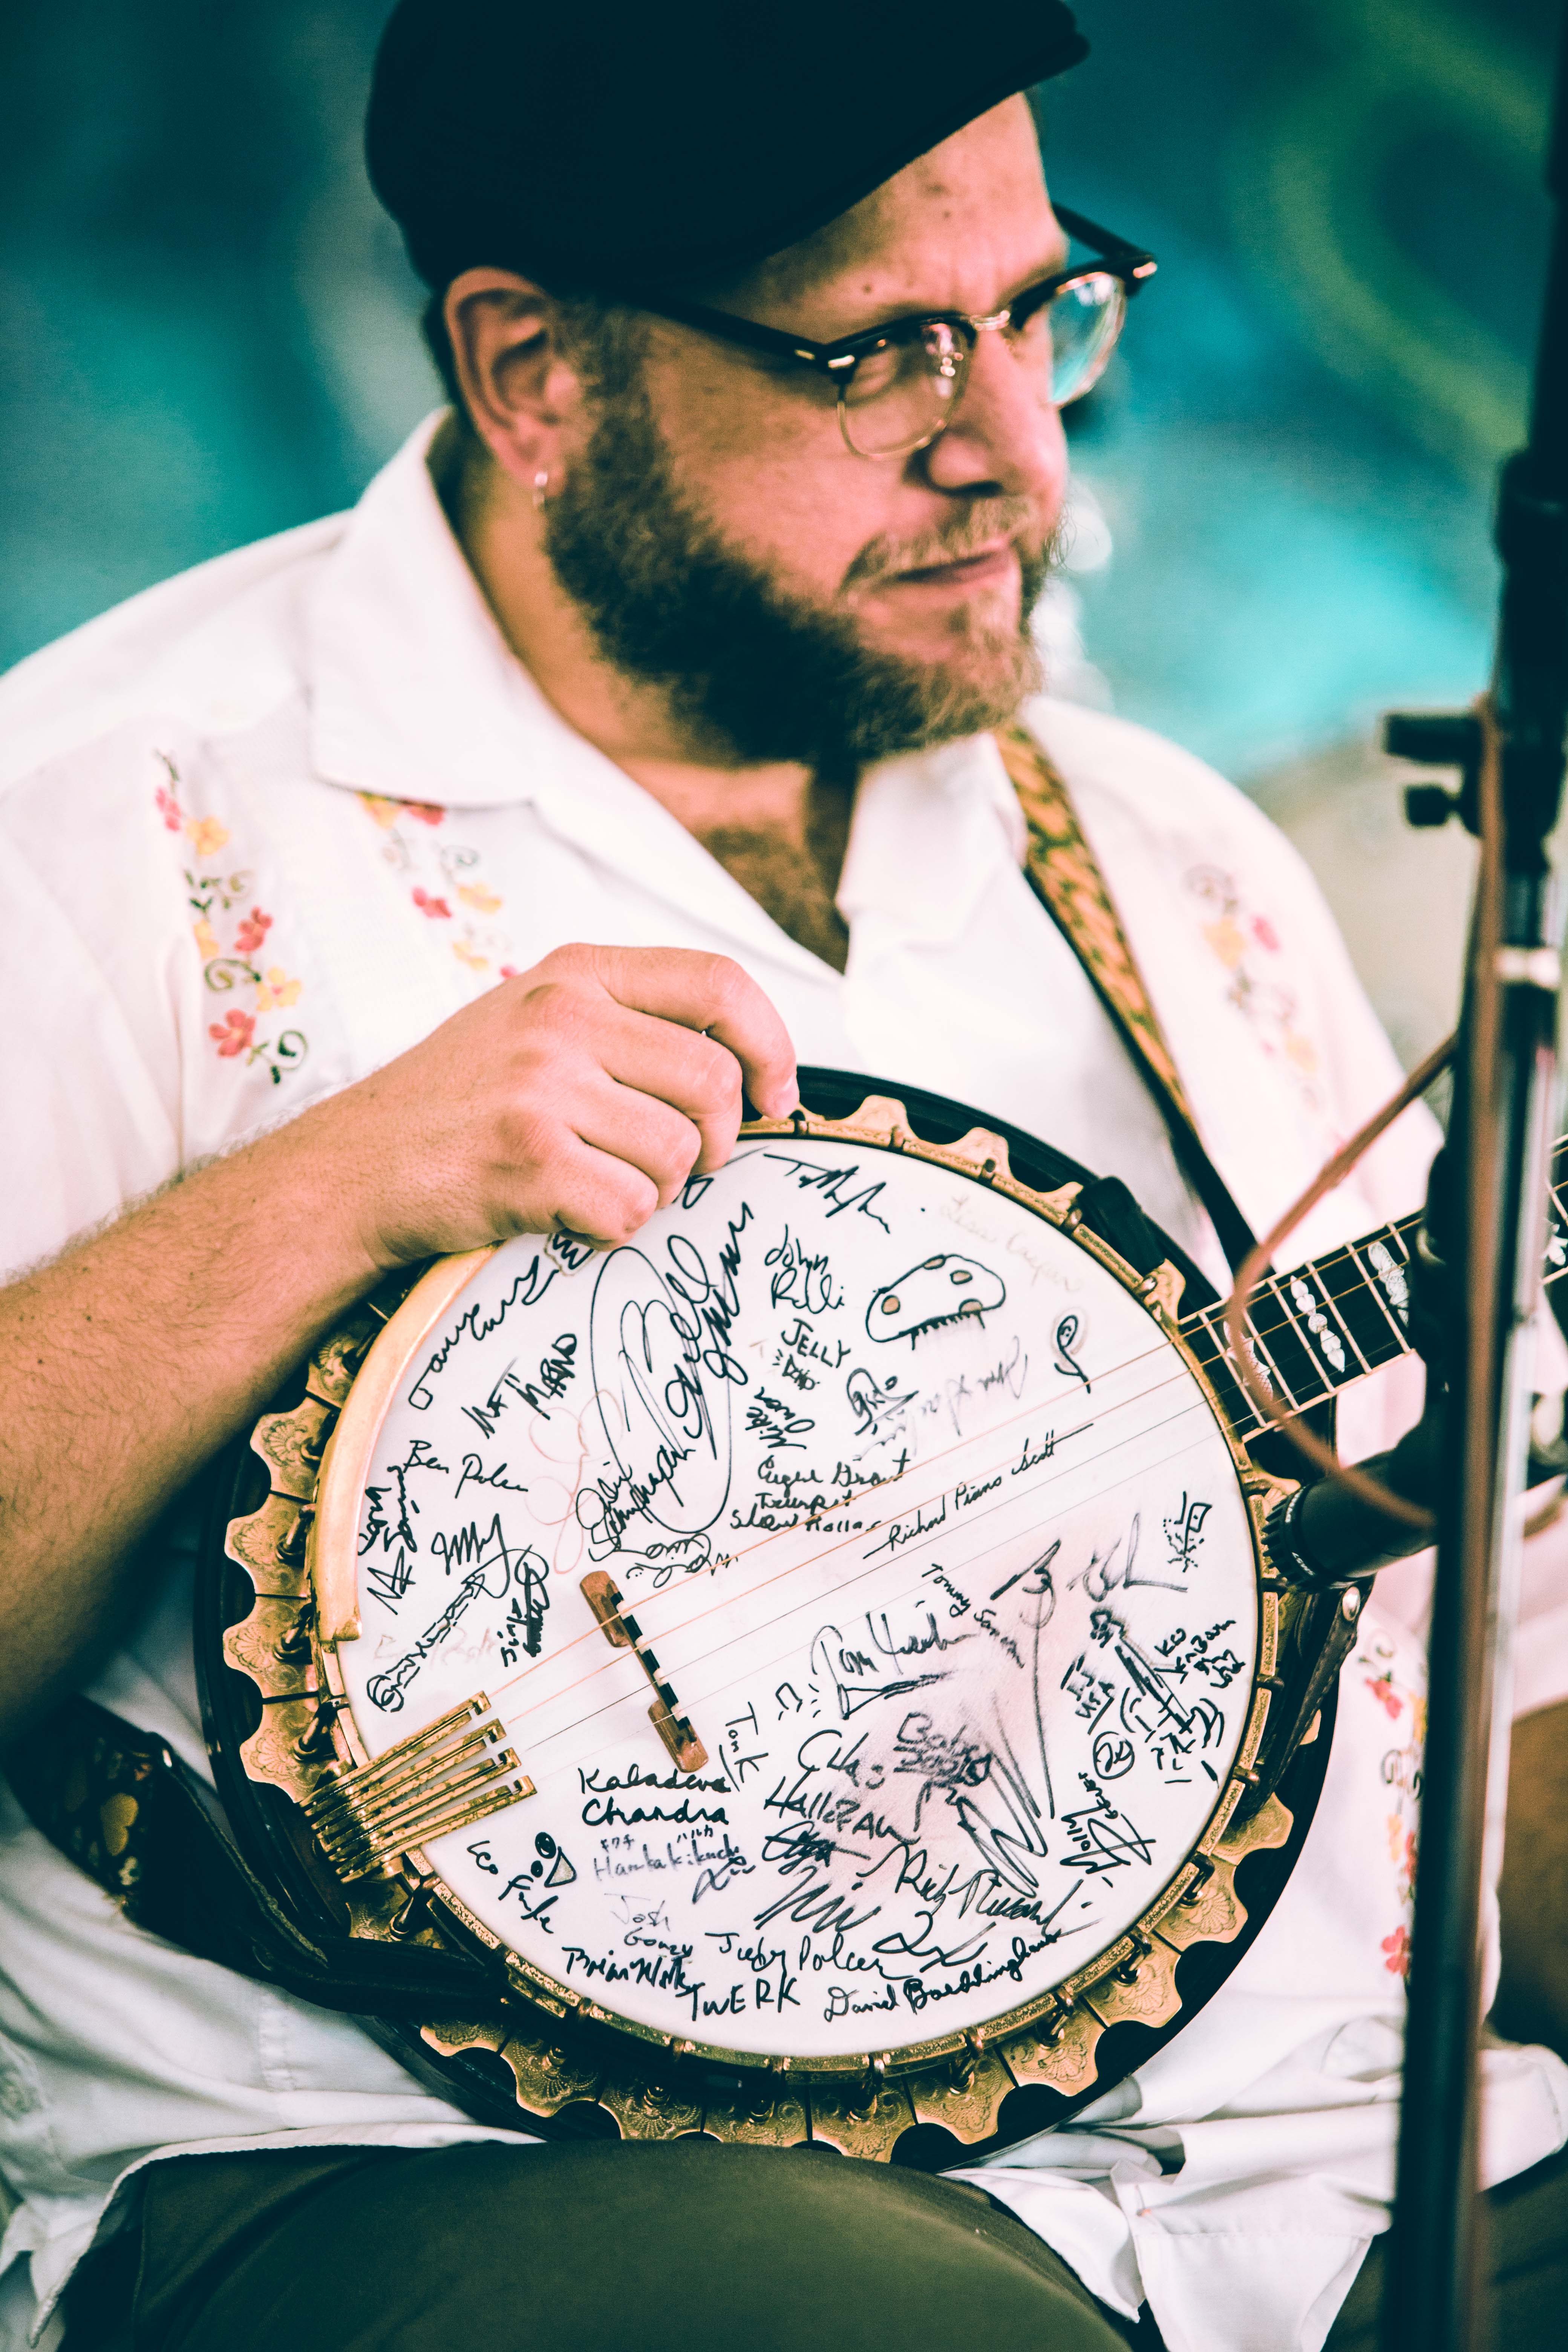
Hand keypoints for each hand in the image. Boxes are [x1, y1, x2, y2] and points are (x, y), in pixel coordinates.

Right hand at [340, 944, 797, 1263]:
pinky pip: (632, 1208)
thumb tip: (746, 1065)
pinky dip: (615, 1226)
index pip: (719, 984)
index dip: (770, 1045)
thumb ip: (631, 1023)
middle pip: (713, 1085)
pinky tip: (570, 1211)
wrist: (358, 1166)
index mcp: (576, 974)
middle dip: (712, 1143)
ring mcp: (542, 1089)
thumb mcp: (539, 1022)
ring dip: (658, 1189)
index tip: (773, 1095)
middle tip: (675, 1163)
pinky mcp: (529, 1161)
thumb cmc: (463, 1101)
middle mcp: (562, 1019)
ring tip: (601, 1182)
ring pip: (678, 1154)